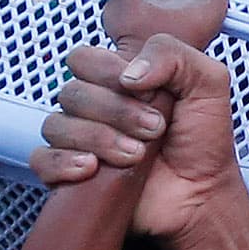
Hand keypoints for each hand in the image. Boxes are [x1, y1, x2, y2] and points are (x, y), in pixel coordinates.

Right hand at [36, 38, 248, 249]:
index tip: (146, 91)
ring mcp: (81, 141)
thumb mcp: (207, 82)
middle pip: (72, 92)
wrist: (202, 196)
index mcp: (119, 81)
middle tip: (153, 129)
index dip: (109, 71)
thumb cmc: (204, 143)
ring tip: (136, 155)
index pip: (84, 59)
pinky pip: (41, 160)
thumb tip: (129, 71)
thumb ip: (171, 54)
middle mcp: (96, 107)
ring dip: (99, 139)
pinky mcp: (71, 175)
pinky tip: (92, 167)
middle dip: (116, 111)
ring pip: (58, 125)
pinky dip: (62, 162)